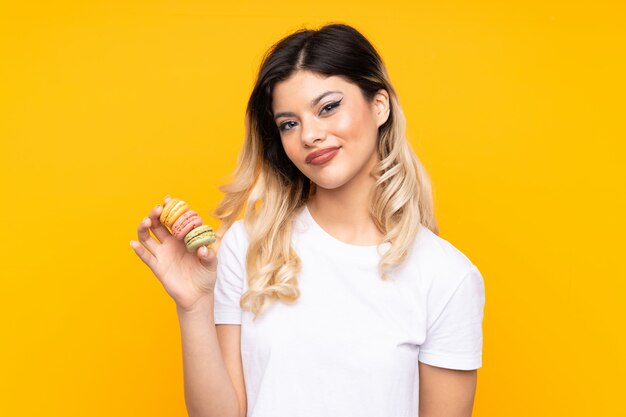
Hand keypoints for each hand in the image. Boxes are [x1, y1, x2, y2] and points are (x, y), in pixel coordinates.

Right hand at [130, 195, 217, 311]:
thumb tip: (203, 249)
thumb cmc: (206, 275)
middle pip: (158, 224)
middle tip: (158, 209)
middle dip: (156, 214)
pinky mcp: (157, 267)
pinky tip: (134, 243)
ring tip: (146, 222)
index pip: (175, 218)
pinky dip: (139, 250)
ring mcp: (163, 254)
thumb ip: (209, 255)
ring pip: (148, 237)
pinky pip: (146, 257)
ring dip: (144, 227)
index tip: (168, 199)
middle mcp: (171, 243)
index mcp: (183, 237)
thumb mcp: (212, 264)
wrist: (198, 296)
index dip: (170, 208)